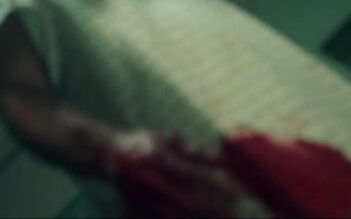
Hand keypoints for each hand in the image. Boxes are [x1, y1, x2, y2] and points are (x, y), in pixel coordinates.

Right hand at [106, 131, 245, 218]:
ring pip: (180, 216)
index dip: (219, 185)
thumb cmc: (142, 144)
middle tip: (239, 217)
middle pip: (191, 202)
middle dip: (217, 212)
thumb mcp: (168, 139)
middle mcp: (154, 180)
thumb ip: (196, 151)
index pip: (195, 175)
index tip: (242, 193)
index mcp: (160, 159)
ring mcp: (146, 198)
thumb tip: (223, 161)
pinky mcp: (141, 210)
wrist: (107, 156)